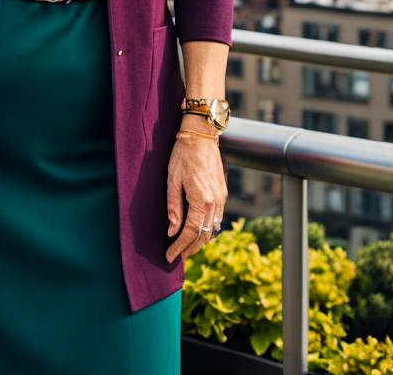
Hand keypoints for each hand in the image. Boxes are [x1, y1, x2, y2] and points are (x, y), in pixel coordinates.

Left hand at [165, 131, 227, 263]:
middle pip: (203, 235)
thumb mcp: (172, 180)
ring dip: (199, 241)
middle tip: (176, 257)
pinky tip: (197, 231)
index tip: (169, 257)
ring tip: (186, 248)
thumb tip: (171, 231)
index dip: (179, 247)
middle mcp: (215, 202)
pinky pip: (217, 218)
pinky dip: (207, 229)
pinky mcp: (223, 193)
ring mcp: (221, 198)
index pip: (190, 232)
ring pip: (212, 229)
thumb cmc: (182, 155)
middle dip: (190, 249)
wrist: (201, 135)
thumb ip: (173, 207)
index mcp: (201, 199)